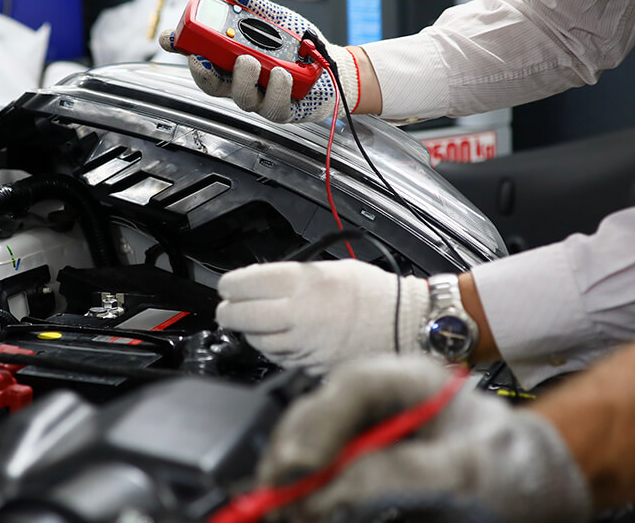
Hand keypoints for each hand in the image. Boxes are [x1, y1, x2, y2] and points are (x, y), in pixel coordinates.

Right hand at [158, 0, 360, 122]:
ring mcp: (259, 97)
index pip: (198, 55)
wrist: (332, 65)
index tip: (170, 39)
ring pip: (239, 98)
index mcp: (232, 58)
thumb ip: (254, 6)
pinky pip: (271, 106)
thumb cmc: (300, 45)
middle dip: (203, 72)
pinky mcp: (280, 110)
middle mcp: (241, 80)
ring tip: (251, 60)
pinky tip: (281, 73)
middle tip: (204, 58)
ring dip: (242, 78)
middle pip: (211, 83)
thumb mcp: (277, 18)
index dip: (179, 48)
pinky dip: (275, 89)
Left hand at [215, 259, 430, 372]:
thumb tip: (262, 282)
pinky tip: (276, 340)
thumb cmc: (377, 294)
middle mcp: (301, 315)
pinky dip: (272, 350)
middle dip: (229, 311)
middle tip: (228, 307)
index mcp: (304, 284)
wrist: (407, 324)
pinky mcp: (313, 365)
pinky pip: (280, 359)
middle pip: (242, 316)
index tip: (227, 286)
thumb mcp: (332, 268)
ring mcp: (306, 344)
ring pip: (258, 341)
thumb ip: (295, 276)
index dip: (230, 285)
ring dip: (249, 332)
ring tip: (252, 322)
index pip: (245, 284)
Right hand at [259, 356, 590, 522]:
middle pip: (315, 420)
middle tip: (279, 500)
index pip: (351, 387)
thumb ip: (404, 471)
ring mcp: (366, 441)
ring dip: (293, 485)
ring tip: (285, 513)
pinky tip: (305, 514)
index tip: (301, 467)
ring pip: (309, 453)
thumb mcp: (471, 469)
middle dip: (292, 461)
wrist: (541, 493)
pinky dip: (308, 500)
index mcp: (409, 383)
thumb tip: (337, 488)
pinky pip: (320, 482)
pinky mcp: (360, 475)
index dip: (317, 423)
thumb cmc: (518, 469)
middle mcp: (380, 408)